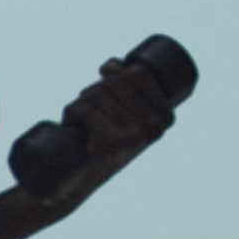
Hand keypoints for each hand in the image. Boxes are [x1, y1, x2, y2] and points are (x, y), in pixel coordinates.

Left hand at [43, 43, 188, 185]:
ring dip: (82, 102)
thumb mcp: (121, 106)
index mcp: (166, 117)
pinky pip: (86, 109)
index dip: (115, 71)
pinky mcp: (111, 144)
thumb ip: (125, 81)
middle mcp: (155, 128)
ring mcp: (135, 136)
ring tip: (84, 121)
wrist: (82, 174)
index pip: (138, 73)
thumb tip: (112, 65)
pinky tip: (74, 126)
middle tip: (92, 110)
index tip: (106, 85)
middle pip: (116, 82)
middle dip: (96, 88)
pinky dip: (73, 111)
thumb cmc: (102, 133)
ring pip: (97, 94)